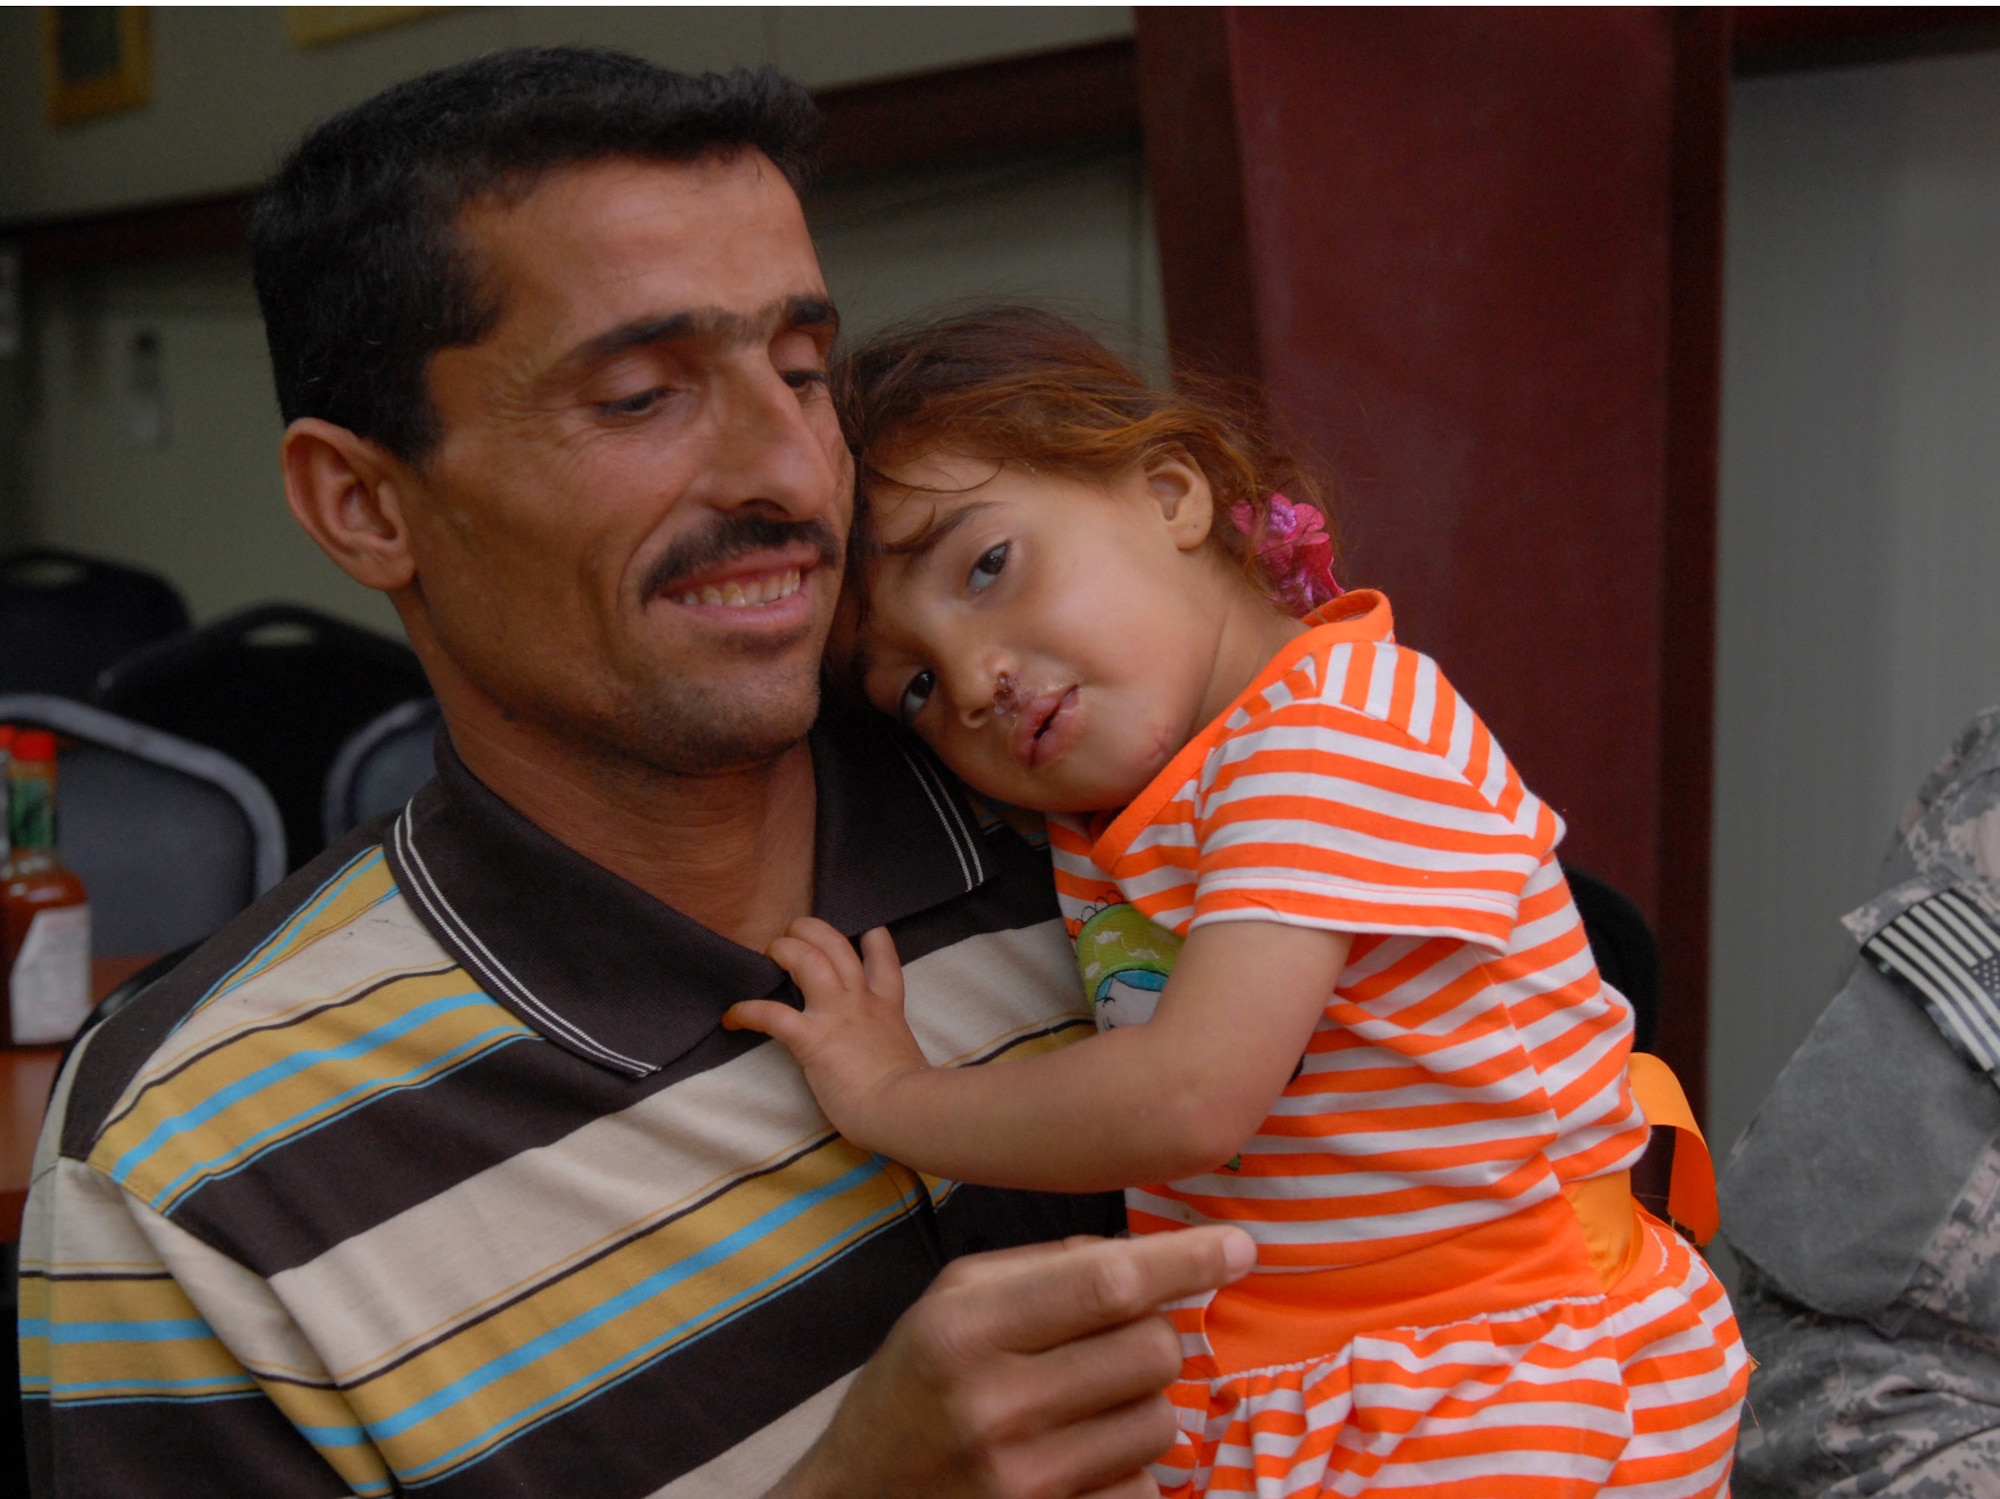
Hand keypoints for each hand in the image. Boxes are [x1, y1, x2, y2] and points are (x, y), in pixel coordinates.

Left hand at [724, 919, 931, 1147]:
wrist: (902, 1107)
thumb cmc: (907, 1096)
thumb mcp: (904, 1057)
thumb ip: (888, 1049)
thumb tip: (883, 1066)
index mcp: (887, 1008)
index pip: (885, 963)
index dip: (875, 942)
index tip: (868, 931)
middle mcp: (861, 1001)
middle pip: (837, 946)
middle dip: (812, 930)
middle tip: (793, 931)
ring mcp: (836, 1015)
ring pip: (808, 960)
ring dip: (785, 950)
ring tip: (769, 950)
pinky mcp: (812, 1038)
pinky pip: (771, 1014)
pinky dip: (747, 1012)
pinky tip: (731, 1017)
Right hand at [768, 1225, 1256, 1498]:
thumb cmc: (915, 1385)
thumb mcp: (950, 1301)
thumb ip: (1044, 1267)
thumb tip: (1150, 1256)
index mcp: (966, 1328)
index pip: (1108, 1284)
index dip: (1185, 1260)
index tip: (1240, 1244)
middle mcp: (997, 1406)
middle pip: (1152, 1352)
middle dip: (1154, 1335)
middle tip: (1115, 1340)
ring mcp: (1027, 1483)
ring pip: (1161, 1422)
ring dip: (1144, 1404)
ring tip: (1087, 1403)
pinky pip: (1146, 1487)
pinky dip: (1131, 1466)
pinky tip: (1081, 1456)